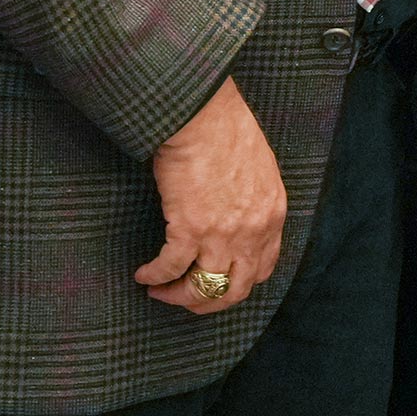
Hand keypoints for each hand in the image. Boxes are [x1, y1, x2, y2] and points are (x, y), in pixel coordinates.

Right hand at [134, 76, 288, 312]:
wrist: (204, 114)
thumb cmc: (228, 130)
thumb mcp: (260, 170)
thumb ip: (254, 203)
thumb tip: (235, 223)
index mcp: (273, 213)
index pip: (262, 268)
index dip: (236, 284)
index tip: (215, 283)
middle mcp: (253, 230)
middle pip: (234, 290)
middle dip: (206, 301)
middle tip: (184, 298)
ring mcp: (223, 233)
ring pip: (202, 288)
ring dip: (177, 296)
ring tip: (159, 290)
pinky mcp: (189, 229)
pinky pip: (170, 268)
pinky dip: (154, 276)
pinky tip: (143, 274)